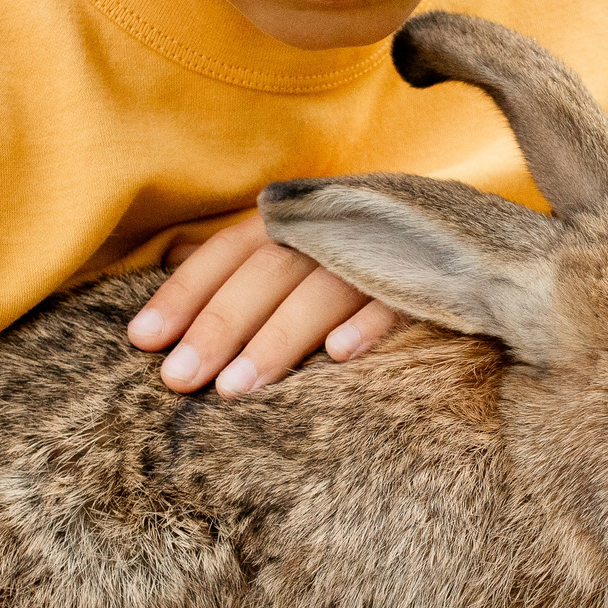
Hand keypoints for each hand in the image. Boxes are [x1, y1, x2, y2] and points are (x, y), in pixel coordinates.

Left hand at [127, 213, 406, 394]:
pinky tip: (338, 357)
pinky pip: (398, 299)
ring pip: (322, 289)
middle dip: (220, 325)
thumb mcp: (299, 243)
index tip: (143, 340)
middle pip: (267, 272)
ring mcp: (382, 249)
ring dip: (278, 338)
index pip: (228, 251)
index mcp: (293, 218)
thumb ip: (242, 258)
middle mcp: (331, 227)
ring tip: (235, 390)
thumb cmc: (359, 248)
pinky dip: (369, 323)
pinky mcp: (431, 274)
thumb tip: (168, 259)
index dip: (184, 292)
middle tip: (179, 380)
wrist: (464, 233)